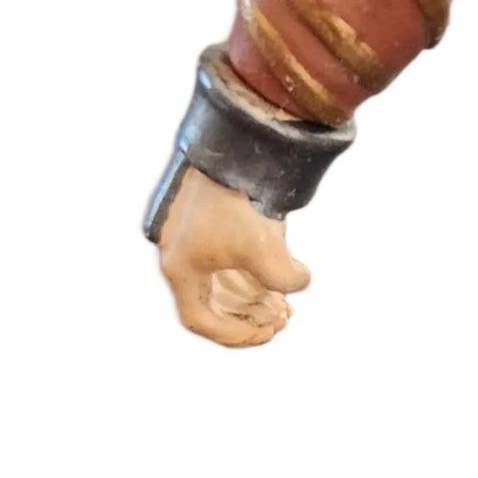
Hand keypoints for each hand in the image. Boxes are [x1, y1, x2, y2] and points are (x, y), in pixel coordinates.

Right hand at [156, 167, 310, 347]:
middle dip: (248, 317)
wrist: (234, 142)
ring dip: (253, 297)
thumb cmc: (238, 197)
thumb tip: (298, 283)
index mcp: (180, 266)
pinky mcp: (208, 219)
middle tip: (282, 319)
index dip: (231, 334)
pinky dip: (252, 274)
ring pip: (222, 282)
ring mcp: (192, 236)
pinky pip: (227, 260)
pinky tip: (281, 281)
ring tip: (285, 305)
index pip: (198, 318)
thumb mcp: (265, 247)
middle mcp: (179, 253)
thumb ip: (282, 279)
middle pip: (211, 303)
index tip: (265, 333)